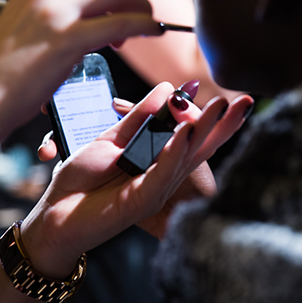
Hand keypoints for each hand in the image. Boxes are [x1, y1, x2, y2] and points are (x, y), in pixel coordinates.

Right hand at [0, 0, 163, 125]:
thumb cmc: (2, 73)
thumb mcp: (26, 27)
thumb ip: (54, 15)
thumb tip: (84, 19)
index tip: (111, 7)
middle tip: (126, 28)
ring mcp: (58, 10)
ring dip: (138, 8)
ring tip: (139, 31)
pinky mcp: (70, 37)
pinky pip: (123, 22)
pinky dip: (144, 24)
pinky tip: (153, 32)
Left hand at [23, 82, 253, 277]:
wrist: (56, 213)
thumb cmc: (83, 180)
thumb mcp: (110, 141)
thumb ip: (138, 118)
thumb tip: (166, 89)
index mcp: (158, 160)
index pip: (193, 135)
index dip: (216, 118)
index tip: (237, 98)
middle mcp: (163, 175)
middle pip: (200, 148)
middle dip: (224, 125)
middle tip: (246, 101)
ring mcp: (154, 189)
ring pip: (185, 158)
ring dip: (203, 131)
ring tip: (219, 107)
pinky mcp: (140, 201)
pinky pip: (160, 175)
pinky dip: (173, 154)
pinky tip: (183, 133)